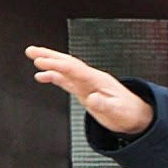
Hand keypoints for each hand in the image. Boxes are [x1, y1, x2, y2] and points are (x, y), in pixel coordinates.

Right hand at [26, 45, 153, 134]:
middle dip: (49, 56)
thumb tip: (92, 99)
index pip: (74, 69)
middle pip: (67, 63)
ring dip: (49, 63)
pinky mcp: (84, 90)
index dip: (57, 65)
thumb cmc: (128, 113)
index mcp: (98, 80)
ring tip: (33, 56)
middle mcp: (91, 78)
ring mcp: (86, 83)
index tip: (41, 62)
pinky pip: (66, 80)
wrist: (136, 116)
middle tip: (32, 51)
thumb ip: (104, 105)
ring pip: (65, 69)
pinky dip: (53, 76)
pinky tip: (42, 76)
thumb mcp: (117, 112)